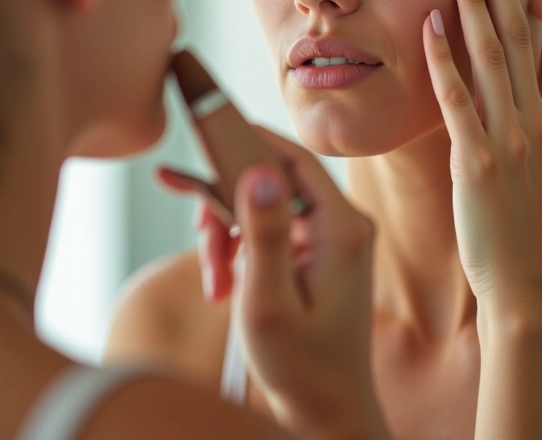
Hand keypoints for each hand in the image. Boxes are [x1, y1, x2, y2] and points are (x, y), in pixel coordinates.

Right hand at [158, 129, 387, 439]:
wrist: (324, 408)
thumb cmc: (300, 365)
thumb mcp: (269, 302)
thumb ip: (264, 235)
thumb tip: (258, 172)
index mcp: (342, 227)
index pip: (295, 159)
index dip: (251, 139)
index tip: (209, 132)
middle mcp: (342, 223)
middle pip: (273, 181)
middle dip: (228, 205)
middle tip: (199, 235)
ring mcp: (330, 237)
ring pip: (264, 205)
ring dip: (229, 234)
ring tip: (212, 281)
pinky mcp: (316, 251)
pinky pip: (270, 228)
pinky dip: (241, 248)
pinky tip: (222, 280)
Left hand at [423, 0, 541, 321]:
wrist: (525, 278)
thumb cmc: (526, 215)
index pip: (532, 37)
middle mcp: (533, 116)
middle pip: (515, 34)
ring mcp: (507, 137)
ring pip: (490, 56)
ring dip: (476, 4)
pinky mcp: (476, 161)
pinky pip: (458, 99)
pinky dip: (446, 59)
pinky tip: (432, 22)